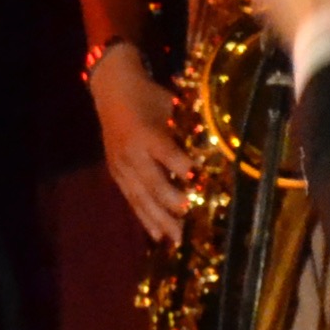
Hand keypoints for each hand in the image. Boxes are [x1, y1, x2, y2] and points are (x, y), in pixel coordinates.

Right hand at [89, 41, 193, 242]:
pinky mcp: (117, 175)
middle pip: (151, 182)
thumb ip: (188, 129)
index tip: (199, 180)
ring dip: (158, 219)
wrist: (111, 91)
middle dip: (170, 202)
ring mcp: (122, 166)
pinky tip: (157, 235)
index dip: (181, 166)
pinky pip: (131, 200)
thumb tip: (217, 152)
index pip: (166, 153)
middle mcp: (132, 153)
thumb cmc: (149, 96)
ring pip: (140, 197)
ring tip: (174, 239)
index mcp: (146, 134)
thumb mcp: (172, 105)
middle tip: (188, 220)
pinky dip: (144, 218)